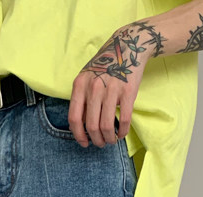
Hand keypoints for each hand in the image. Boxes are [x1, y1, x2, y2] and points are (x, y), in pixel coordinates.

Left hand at [69, 20, 160, 147]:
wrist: (127, 47)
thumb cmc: (105, 66)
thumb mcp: (86, 78)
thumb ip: (81, 99)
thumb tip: (80, 127)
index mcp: (80, 85)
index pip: (74, 118)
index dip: (79, 135)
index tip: (84, 142)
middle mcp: (94, 88)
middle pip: (91, 126)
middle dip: (96, 140)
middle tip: (100, 143)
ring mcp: (111, 90)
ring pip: (106, 126)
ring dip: (109, 139)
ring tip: (111, 140)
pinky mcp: (128, 92)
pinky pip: (124, 120)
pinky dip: (122, 132)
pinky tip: (122, 134)